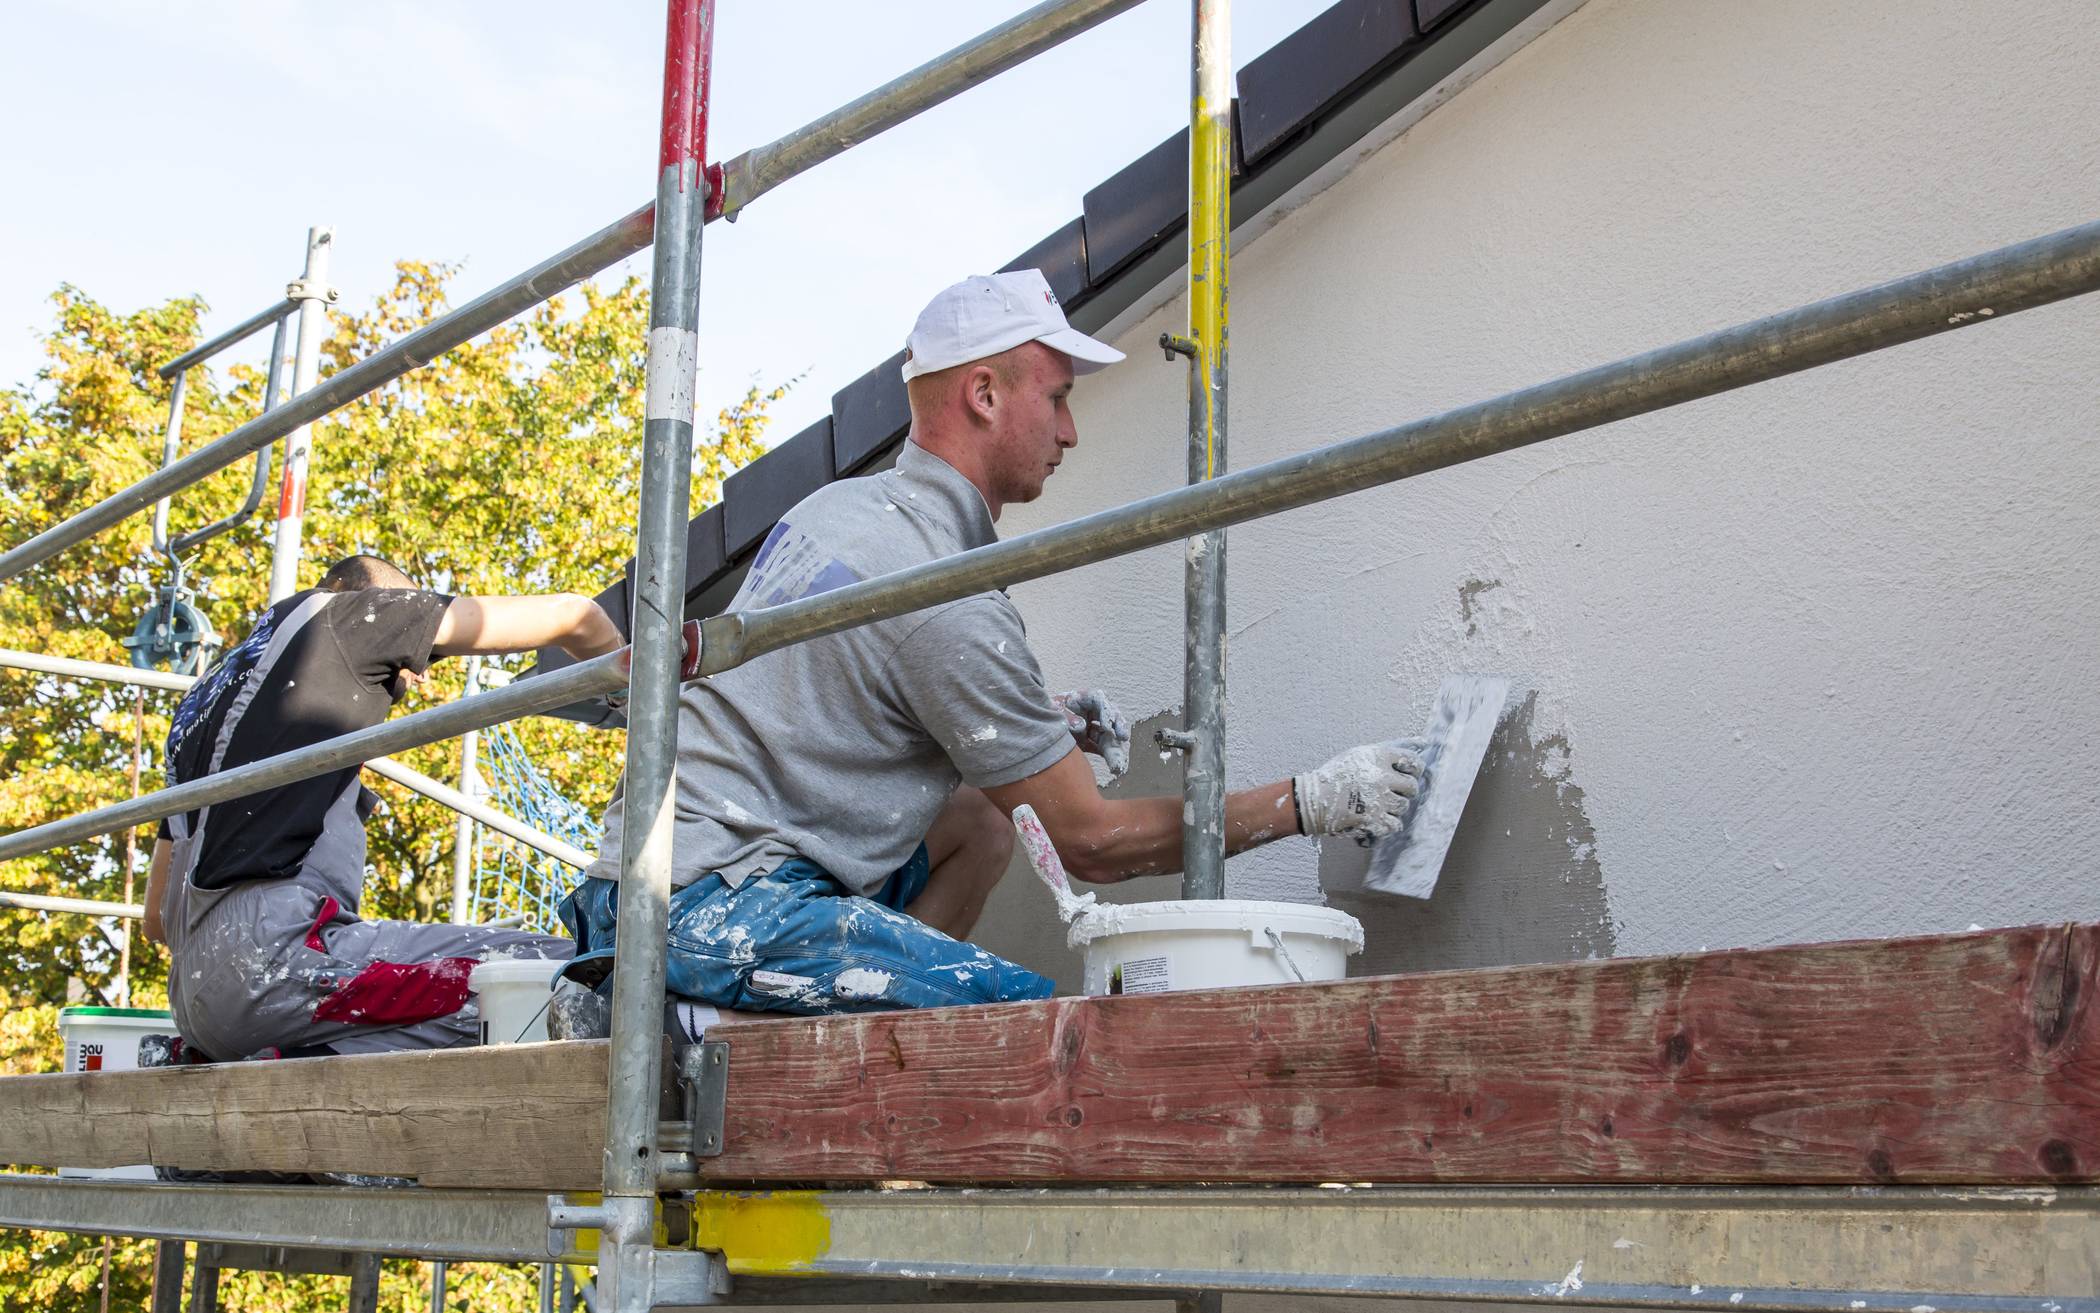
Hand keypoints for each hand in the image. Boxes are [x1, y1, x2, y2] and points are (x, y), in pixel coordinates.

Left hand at [1052, 688, 1130, 777]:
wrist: (1035, 729)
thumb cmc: (1044, 714)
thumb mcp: (1052, 712)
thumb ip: (1066, 717)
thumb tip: (1082, 725)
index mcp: (1081, 699)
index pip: (1098, 699)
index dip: (1105, 709)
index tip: (1108, 722)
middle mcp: (1091, 712)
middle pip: (1109, 717)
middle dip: (1117, 727)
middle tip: (1123, 737)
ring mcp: (1092, 727)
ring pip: (1109, 735)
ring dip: (1115, 748)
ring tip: (1119, 762)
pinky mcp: (1091, 741)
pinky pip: (1103, 748)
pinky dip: (1109, 757)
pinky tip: (1115, 767)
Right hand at [1292, 739, 1426, 840]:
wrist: (1313, 799)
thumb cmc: (1337, 774)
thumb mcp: (1361, 753)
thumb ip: (1392, 748)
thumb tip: (1425, 742)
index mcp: (1378, 757)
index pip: (1413, 762)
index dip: (1413, 770)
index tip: (1406, 775)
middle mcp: (1381, 777)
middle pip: (1412, 787)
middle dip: (1405, 791)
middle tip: (1390, 792)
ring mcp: (1378, 800)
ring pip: (1404, 807)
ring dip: (1394, 808)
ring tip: (1378, 805)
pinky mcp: (1373, 820)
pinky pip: (1395, 825)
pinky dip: (1387, 824)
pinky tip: (1376, 817)